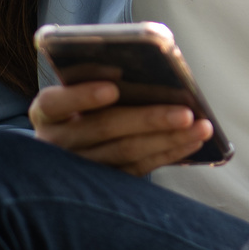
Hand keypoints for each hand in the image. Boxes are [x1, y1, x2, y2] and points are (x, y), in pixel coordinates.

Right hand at [29, 80, 213, 176]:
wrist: (71, 145)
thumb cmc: (85, 101)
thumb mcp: (82, 86)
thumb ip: (102, 75)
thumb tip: (151, 66)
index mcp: (47, 111)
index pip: (55, 103)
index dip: (82, 96)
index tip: (113, 89)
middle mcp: (56, 142)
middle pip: (102, 129)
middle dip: (148, 119)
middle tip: (185, 112)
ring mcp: (78, 168)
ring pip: (125, 153)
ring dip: (168, 139)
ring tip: (202, 127)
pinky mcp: (102, 183)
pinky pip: (138, 169)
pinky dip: (168, 154)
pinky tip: (192, 142)